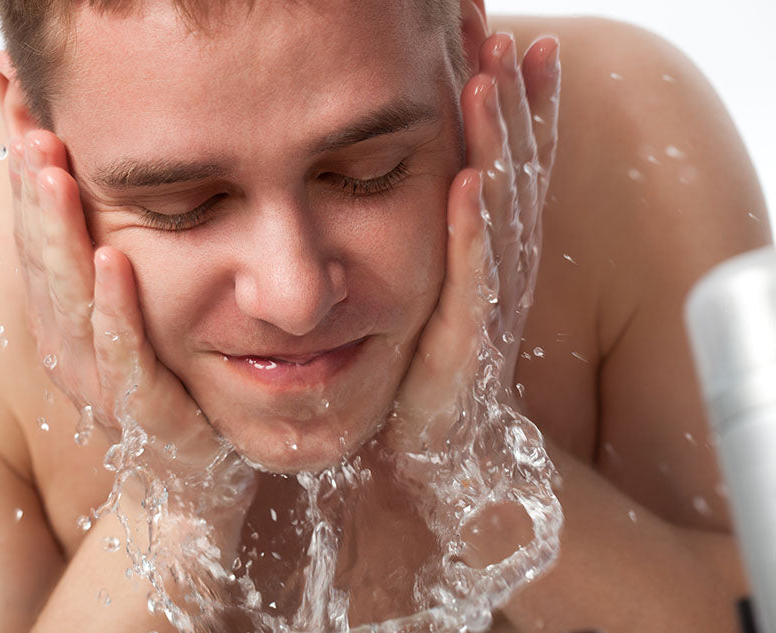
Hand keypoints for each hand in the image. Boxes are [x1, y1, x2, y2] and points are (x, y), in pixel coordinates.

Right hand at [7, 130, 255, 601]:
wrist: (191, 491)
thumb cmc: (166, 398)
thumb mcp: (133, 328)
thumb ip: (114, 275)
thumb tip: (109, 200)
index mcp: (69, 328)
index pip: (40, 245)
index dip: (27, 185)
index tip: (22, 118)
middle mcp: (76, 355)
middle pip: (44, 264)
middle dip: (34, 195)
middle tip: (27, 126)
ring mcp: (107, 387)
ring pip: (73, 303)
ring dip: (61, 238)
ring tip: (52, 175)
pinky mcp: (150, 416)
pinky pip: (128, 359)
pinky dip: (116, 311)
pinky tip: (113, 263)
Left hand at [378, 32, 563, 626]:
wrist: (409, 461)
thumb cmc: (401, 369)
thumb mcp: (408, 290)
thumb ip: (414, 235)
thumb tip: (405, 173)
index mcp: (476, 256)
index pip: (500, 165)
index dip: (511, 104)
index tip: (504, 38)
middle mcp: (488, 274)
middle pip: (508, 173)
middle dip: (508, 101)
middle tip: (500, 30)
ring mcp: (480, 310)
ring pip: (498, 216)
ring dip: (498, 145)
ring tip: (494, 76)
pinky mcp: (460, 351)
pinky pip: (470, 284)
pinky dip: (471, 234)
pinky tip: (470, 181)